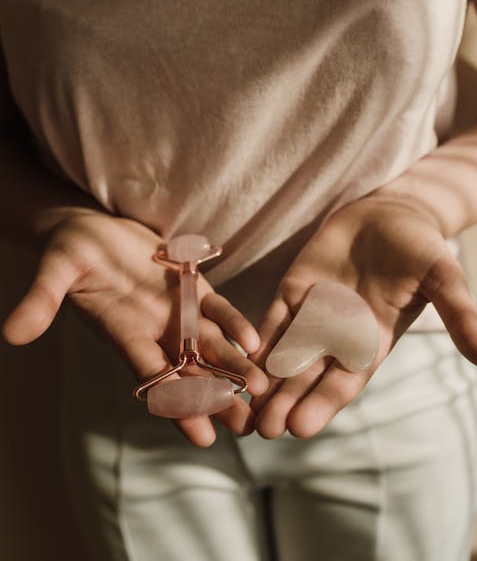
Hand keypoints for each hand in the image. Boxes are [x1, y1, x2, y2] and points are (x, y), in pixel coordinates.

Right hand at [2, 210, 267, 445]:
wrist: (91, 228)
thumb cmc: (70, 250)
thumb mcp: (55, 271)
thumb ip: (41, 300)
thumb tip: (10, 334)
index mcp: (122, 332)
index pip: (153, 375)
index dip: (177, 404)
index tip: (204, 436)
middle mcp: (152, 329)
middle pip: (190, 371)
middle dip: (219, 397)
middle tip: (250, 426)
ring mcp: (174, 309)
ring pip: (210, 345)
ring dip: (235, 367)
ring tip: (263, 391)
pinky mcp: (190, 286)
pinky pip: (217, 308)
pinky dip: (234, 323)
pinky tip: (255, 341)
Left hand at [250, 194, 476, 438]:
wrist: (390, 212)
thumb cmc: (419, 247)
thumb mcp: (442, 279)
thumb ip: (461, 317)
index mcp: (372, 341)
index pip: (345, 381)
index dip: (324, 403)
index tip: (302, 427)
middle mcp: (338, 337)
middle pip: (308, 376)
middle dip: (286, 402)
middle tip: (262, 431)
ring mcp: (312, 314)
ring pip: (284, 354)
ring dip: (264, 380)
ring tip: (243, 409)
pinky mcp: (292, 291)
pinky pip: (271, 320)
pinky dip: (254, 340)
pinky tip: (234, 360)